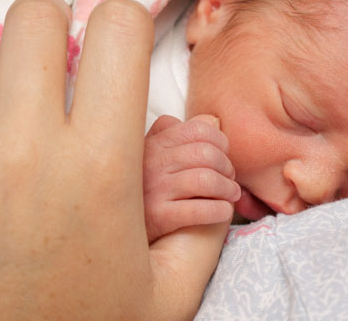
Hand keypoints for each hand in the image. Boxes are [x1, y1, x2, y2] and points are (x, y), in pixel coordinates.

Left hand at [0, 0, 227, 319]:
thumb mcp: (162, 301)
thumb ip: (203, 229)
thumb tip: (209, 160)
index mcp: (102, 167)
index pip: (118, 30)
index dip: (122, 25)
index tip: (112, 47)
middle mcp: (25, 148)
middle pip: (35, 20)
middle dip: (49, 36)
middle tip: (51, 76)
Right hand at [143, 114, 239, 241]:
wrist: (116, 226)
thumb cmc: (140, 187)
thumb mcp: (151, 154)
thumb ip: (178, 134)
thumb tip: (211, 120)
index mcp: (153, 144)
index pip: (197, 129)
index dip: (219, 141)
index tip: (224, 154)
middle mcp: (153, 163)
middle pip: (206, 154)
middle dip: (226, 166)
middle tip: (230, 178)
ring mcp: (155, 190)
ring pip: (206, 180)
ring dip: (227, 188)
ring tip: (231, 195)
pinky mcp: (158, 217)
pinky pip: (199, 210)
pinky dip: (219, 210)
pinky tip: (222, 211)